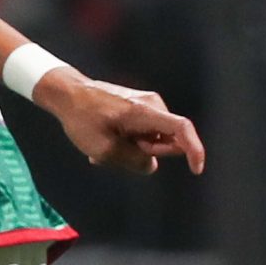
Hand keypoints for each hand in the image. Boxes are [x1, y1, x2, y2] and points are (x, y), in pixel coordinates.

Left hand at [34, 69, 205, 175]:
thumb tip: (151, 165)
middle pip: (167, 142)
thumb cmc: (82, 119)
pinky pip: (144, 134)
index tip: (196, 170)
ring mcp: (148, 105)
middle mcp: (153, 105)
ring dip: (132, 150)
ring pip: (153, 141)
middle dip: (146, 153)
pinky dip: (129, 143)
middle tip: (115, 150)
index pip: (182, 129)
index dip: (194, 150)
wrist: (69, 94)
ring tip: (105, 146)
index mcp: (145, 112)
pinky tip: (107, 141)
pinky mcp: (141, 109)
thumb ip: (133, 161)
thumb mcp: (104, 149)